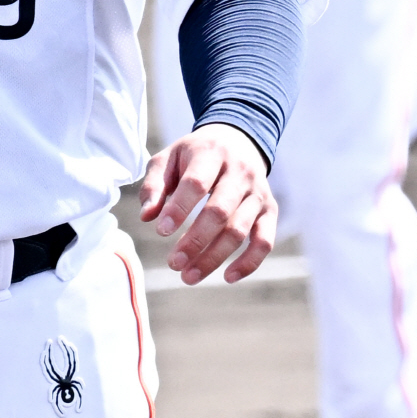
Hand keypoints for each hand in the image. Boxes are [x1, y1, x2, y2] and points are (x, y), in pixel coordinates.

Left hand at [138, 123, 276, 285]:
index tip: (160, 231)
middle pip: (220, 211)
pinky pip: (265, 241)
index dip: (179, 209)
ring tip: (188, 276)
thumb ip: (154, 185)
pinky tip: (227, 277)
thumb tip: (147, 217)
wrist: (237, 139)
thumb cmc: (194, 154)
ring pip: (239, 230)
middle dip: (196, 241)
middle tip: (173, 263)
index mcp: (211, 153)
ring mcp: (257, 193)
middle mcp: (240, 172)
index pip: (196, 183)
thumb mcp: (168, 158)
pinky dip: (249, 262)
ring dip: (214, 257)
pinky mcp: (269, 210)